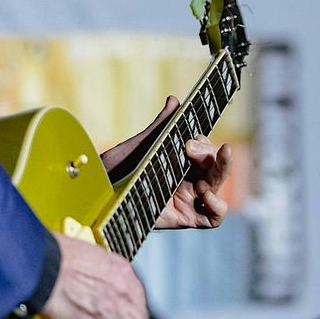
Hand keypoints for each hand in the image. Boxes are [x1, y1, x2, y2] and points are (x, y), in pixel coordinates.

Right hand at [40, 234, 148, 318]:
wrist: (41, 264)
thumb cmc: (58, 256)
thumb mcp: (94, 255)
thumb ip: (105, 273)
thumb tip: (103, 284)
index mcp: (122, 271)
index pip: (140, 299)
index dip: (131, 311)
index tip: (124, 316)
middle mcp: (122, 291)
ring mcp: (109, 310)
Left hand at [99, 95, 232, 229]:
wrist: (96, 200)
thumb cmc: (113, 172)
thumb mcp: (138, 147)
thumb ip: (160, 127)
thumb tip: (174, 100)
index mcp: (179, 161)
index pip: (203, 149)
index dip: (203, 143)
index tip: (190, 140)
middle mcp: (186, 179)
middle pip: (215, 164)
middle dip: (214, 153)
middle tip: (193, 147)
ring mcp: (188, 199)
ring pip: (218, 183)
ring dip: (223, 167)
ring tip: (221, 155)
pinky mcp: (185, 219)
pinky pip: (214, 217)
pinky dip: (218, 206)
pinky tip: (207, 195)